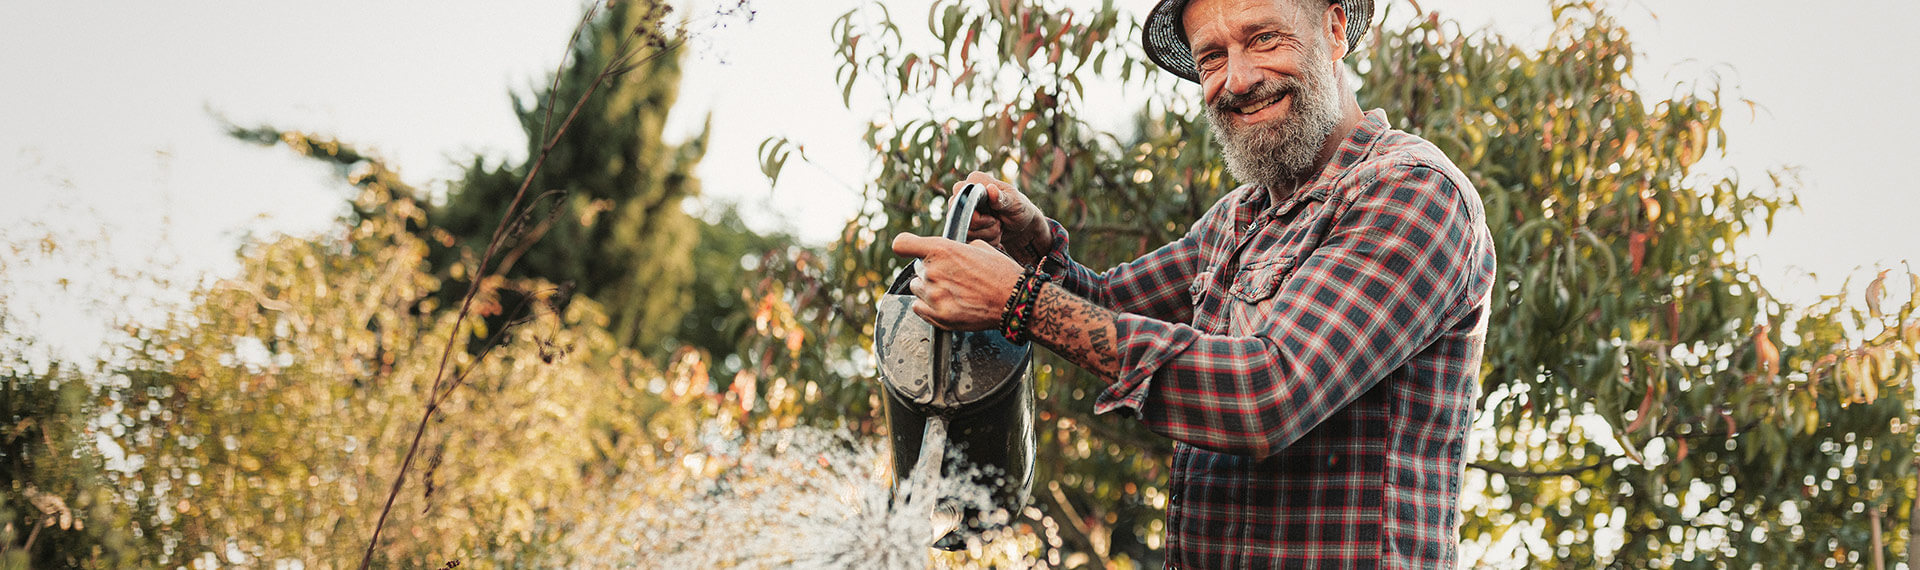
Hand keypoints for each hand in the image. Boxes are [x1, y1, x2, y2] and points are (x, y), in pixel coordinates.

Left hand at [890, 233, 1024, 330]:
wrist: (1014, 301)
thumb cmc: (1001, 273)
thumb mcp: (980, 247)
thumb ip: (956, 248)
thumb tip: (948, 252)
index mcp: (942, 249)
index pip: (902, 244)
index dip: (904, 246)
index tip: (908, 249)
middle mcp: (933, 271)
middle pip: (917, 269)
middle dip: (930, 271)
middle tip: (952, 277)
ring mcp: (934, 295)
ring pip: (917, 288)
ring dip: (929, 289)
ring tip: (952, 291)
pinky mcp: (938, 316)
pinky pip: (919, 308)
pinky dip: (928, 306)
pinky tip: (947, 303)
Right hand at [956, 172, 1051, 266]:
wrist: (1022, 226)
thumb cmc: (1020, 209)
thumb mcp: (1015, 203)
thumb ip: (1002, 198)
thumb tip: (991, 189)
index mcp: (975, 180)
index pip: (961, 200)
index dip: (977, 216)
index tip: (994, 218)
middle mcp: (964, 193)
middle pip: (960, 218)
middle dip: (982, 228)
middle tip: (998, 224)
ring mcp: (962, 209)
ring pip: (964, 231)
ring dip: (985, 235)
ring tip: (998, 229)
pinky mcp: (963, 223)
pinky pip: (966, 238)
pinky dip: (983, 240)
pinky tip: (993, 235)